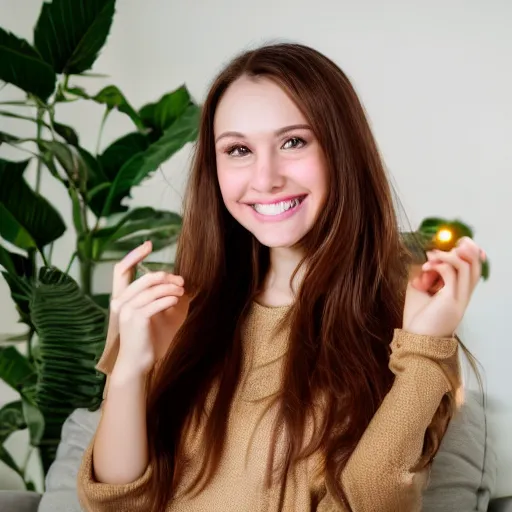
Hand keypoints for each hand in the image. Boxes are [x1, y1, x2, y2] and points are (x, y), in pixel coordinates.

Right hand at [107, 241, 187, 377]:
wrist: (137, 363)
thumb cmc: (147, 338)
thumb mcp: (152, 313)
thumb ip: (158, 296)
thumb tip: (177, 282)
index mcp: (120, 297)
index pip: (121, 269)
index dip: (134, 254)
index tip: (149, 245)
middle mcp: (119, 301)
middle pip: (144, 278)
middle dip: (165, 276)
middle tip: (181, 281)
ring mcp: (126, 310)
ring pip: (151, 288)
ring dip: (170, 287)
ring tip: (182, 291)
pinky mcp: (136, 319)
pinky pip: (155, 302)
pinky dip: (168, 298)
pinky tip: (177, 299)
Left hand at [403, 237, 484, 337]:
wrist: (416, 344)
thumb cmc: (417, 321)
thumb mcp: (419, 292)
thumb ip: (424, 275)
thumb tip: (423, 258)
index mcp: (459, 295)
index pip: (473, 271)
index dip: (471, 255)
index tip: (457, 243)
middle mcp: (463, 297)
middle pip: (475, 267)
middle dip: (466, 249)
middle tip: (449, 242)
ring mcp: (459, 299)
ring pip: (467, 268)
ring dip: (449, 255)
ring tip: (432, 254)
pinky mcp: (450, 301)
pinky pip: (452, 274)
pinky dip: (441, 264)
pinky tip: (427, 266)